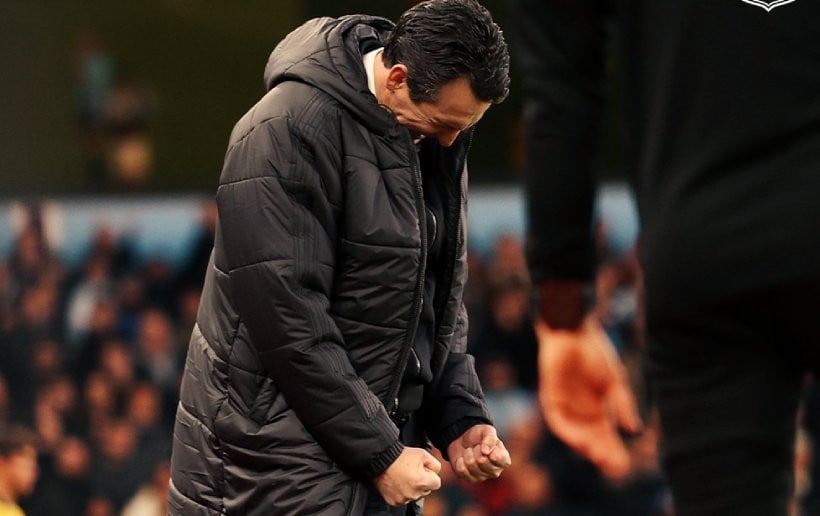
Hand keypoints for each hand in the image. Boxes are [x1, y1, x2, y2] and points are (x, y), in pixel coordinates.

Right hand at [374, 446, 441, 506]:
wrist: (380, 459)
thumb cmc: (399, 456)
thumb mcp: (423, 454)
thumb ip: (435, 464)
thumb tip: (437, 472)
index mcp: (422, 482)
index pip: (437, 483)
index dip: (430, 474)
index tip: (423, 470)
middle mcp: (413, 493)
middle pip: (426, 490)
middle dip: (422, 482)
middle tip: (411, 471)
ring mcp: (403, 499)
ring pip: (414, 495)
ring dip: (412, 488)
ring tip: (403, 476)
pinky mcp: (393, 501)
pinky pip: (403, 499)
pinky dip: (401, 492)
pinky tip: (397, 482)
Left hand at [446, 424, 510, 481]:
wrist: (463, 440)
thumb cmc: (479, 436)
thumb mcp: (487, 430)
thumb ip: (490, 438)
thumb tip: (486, 451)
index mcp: (503, 460)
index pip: (501, 460)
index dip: (492, 451)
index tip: (487, 445)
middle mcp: (495, 471)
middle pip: (482, 461)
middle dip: (476, 449)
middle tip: (477, 446)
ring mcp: (482, 477)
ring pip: (471, 465)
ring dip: (468, 454)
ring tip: (470, 451)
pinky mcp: (469, 479)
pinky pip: (461, 470)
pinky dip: (460, 461)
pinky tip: (463, 458)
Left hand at [535, 316, 641, 478]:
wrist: (572, 331)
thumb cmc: (595, 352)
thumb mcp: (614, 380)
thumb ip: (623, 403)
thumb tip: (635, 429)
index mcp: (598, 408)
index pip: (607, 437)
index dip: (614, 451)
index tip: (624, 466)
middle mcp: (581, 411)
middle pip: (592, 440)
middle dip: (602, 454)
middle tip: (612, 466)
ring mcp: (566, 406)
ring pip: (575, 434)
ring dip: (585, 447)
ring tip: (598, 456)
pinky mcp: (551, 398)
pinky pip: (558, 421)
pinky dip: (568, 432)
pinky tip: (580, 440)